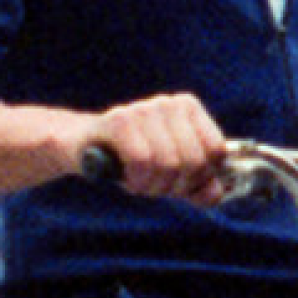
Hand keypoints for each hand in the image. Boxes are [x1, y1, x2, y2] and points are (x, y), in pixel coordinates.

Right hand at [81, 94, 228, 202]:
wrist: (81, 147)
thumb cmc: (132, 160)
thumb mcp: (171, 176)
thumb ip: (198, 187)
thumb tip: (215, 194)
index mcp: (188, 108)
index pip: (216, 151)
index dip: (201, 177)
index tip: (180, 181)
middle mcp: (169, 103)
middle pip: (193, 161)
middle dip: (174, 186)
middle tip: (154, 185)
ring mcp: (144, 109)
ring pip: (168, 164)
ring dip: (152, 186)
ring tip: (138, 180)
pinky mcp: (119, 120)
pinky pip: (142, 161)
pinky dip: (136, 180)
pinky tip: (125, 176)